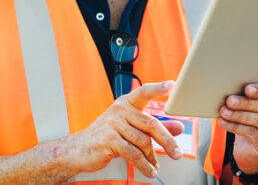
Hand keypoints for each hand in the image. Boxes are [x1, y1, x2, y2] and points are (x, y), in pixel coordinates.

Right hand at [59, 81, 183, 178]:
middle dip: (167, 141)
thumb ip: (155, 126)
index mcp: (126, 102)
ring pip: (143, 141)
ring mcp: (113, 124)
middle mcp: (120, 109)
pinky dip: (144, 165)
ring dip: (153, 157)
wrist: (77, 150)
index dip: (159, 88)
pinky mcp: (108, 140)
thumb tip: (180, 127)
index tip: (172, 85)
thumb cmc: (107, 136)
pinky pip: (133, 153)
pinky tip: (150, 171)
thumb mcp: (131, 128)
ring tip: (157, 166)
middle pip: (151, 124)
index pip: (145, 91)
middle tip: (178, 153)